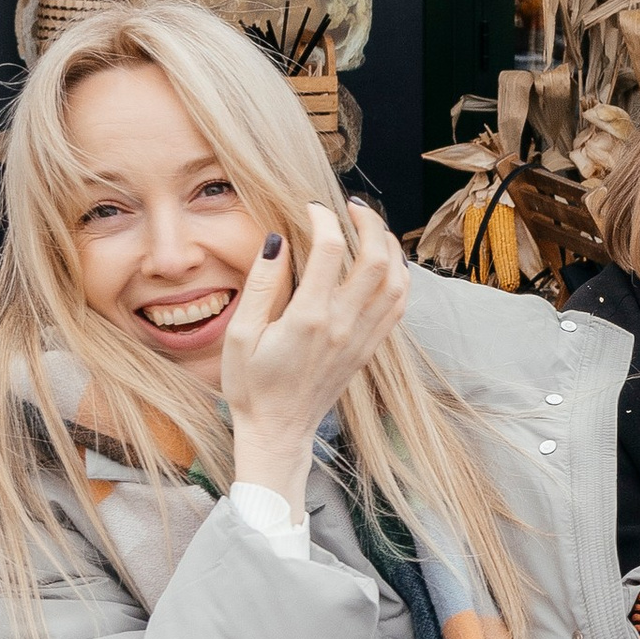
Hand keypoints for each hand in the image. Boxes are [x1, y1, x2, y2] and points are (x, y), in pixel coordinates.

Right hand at [223, 207, 407, 511]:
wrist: (279, 431)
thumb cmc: (252, 385)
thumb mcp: (241, 335)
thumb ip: (261, 285)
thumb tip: (278, 240)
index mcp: (308, 318)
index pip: (330, 249)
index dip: (324, 217)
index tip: (311, 207)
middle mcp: (343, 325)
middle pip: (377, 259)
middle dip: (369, 222)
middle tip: (351, 207)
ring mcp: (362, 338)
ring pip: (397, 280)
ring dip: (389, 247)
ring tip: (370, 229)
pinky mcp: (370, 348)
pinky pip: (398, 305)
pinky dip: (398, 276)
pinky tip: (383, 263)